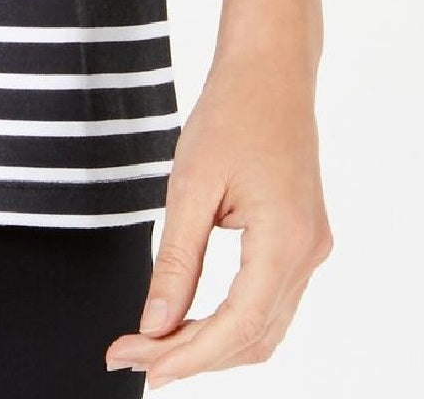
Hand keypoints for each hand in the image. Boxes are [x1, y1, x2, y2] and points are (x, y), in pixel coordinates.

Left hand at [104, 52, 333, 388]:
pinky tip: (186, 322)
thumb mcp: (190, 187)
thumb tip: (155, 323)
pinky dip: (227, 322)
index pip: (236, 325)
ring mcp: (309, 251)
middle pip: (252, 338)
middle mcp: (308, 254)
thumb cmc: (229, 117)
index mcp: (285, 241)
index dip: (186, 354)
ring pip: (263, 328)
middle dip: (191, 356)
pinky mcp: (300, 243)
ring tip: (150, 345)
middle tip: (130, 357)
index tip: (139, 363)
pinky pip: (267, 303)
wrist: (269, 75)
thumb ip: (175, 261)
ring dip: (209, 345)